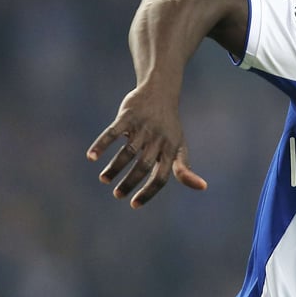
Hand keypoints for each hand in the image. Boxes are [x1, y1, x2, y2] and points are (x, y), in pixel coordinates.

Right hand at [87, 86, 206, 206]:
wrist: (161, 92)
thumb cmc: (169, 126)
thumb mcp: (178, 147)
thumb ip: (183, 168)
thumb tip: (203, 187)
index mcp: (171, 150)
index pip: (162, 177)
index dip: (149, 192)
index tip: (134, 204)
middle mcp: (158, 139)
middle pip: (144, 166)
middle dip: (130, 183)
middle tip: (117, 195)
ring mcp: (143, 127)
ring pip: (128, 152)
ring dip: (115, 168)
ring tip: (104, 180)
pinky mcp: (128, 116)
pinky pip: (113, 132)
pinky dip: (102, 145)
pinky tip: (92, 157)